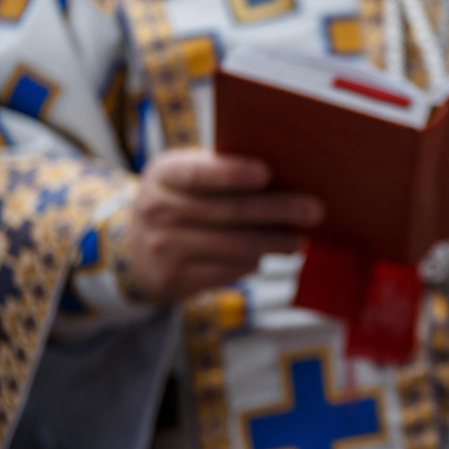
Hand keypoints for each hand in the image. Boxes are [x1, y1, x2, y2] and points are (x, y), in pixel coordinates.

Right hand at [130, 149, 323, 302]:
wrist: (134, 247)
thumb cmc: (182, 199)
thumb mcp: (187, 175)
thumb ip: (222, 169)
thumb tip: (288, 172)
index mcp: (164, 173)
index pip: (198, 173)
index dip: (232, 173)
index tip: (267, 173)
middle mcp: (157, 209)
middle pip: (229, 212)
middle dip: (277, 211)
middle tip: (314, 211)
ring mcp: (163, 247)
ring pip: (233, 246)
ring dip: (273, 244)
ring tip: (297, 241)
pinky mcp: (174, 279)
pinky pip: (226, 271)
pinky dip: (252, 264)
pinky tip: (265, 256)